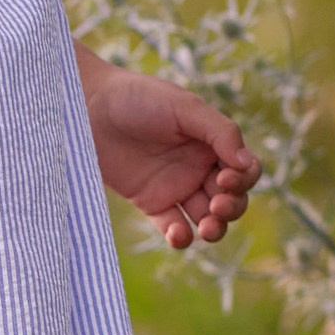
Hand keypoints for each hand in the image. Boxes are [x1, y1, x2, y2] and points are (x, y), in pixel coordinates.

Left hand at [75, 53, 259, 250]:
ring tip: (206, 228)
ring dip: (215, 228)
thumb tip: (246, 164)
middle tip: (217, 206)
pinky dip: (181, 237)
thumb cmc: (138, 97)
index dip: (244, 179)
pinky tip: (179, 235)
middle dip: (232, 207)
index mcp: (212, 142)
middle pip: (232, 199)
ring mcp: (176, 186)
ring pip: (208, 218)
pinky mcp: (151, 202)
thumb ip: (219, 132)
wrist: (88, 106)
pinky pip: (174, 227)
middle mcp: (199, 167)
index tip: (224, 177)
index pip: (245, 169)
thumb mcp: (184, 107)